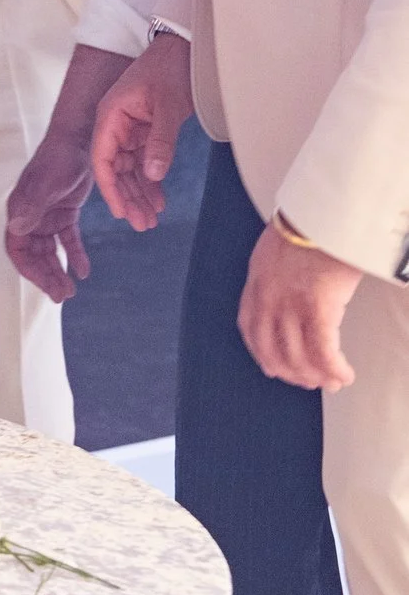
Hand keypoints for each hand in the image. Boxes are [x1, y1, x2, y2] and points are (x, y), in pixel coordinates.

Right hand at [4, 128, 96, 302]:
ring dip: (58, 270)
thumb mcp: (45, 184)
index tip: (47, 287)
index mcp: (19, 211)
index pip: (18, 248)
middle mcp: (29, 216)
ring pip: (49, 250)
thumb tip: (16, 229)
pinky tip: (84, 270)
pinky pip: (67, 239)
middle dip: (46, 276)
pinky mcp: (63, 212)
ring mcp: (45, 215)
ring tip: (71, 290)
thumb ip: (32, 206)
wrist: (78, 140)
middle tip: (63, 296)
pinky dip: (74, 254)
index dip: (30, 270)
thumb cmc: (57, 159)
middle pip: (33, 254)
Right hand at [92, 34, 192, 231]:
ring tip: (152, 219)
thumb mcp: (168, 105)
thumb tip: (153, 175)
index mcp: (110, 115)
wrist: (183, 48)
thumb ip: (161, 141)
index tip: (120, 211)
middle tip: (142, 224)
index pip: (102, 158)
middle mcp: (115, 124)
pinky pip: (145, 161)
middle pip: (116, 168)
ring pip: (131, 168)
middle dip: (127, 197)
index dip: (109, 187)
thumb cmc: (170, 68)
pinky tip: (159, 199)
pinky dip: (151, 180)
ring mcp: (129, 128)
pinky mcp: (145, 130)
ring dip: (140, 193)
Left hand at [240, 222, 362, 389]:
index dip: (261, 354)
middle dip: (292, 372)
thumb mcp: (276, 250)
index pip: (250, 328)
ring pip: (298, 356)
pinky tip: (345, 375)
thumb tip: (289, 290)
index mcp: (256, 282)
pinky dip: (334, 369)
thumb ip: (275, 274)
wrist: (324, 212)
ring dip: (316, 376)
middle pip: (273, 350)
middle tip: (311, 382)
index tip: (273, 368)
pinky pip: (323, 351)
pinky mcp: (318, 308)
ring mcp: (291, 304)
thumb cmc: (310, 226)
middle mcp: (267, 298)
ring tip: (333, 382)